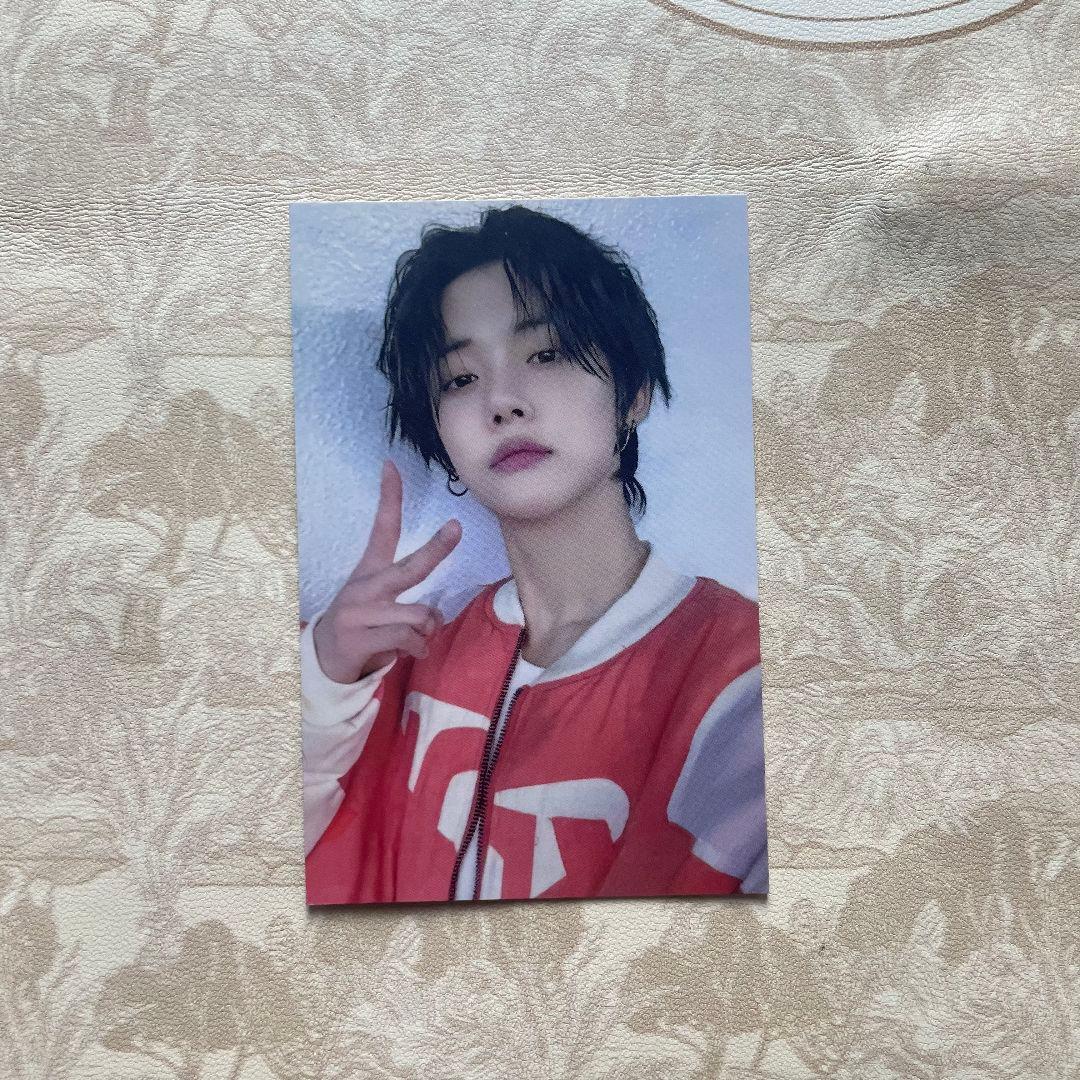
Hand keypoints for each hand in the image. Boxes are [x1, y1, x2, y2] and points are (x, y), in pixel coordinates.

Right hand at [312, 459, 461, 682]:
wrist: (325, 660)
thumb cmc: (363, 627)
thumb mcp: (380, 605)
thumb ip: (410, 606)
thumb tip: (435, 618)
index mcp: (370, 571)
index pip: (383, 527)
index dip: (389, 497)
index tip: (391, 465)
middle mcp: (366, 586)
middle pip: (412, 566)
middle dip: (438, 548)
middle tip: (456, 528)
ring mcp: (363, 612)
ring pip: (420, 615)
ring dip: (428, 630)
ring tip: (418, 638)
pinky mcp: (362, 637)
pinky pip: (410, 639)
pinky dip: (419, 649)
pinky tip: (410, 652)